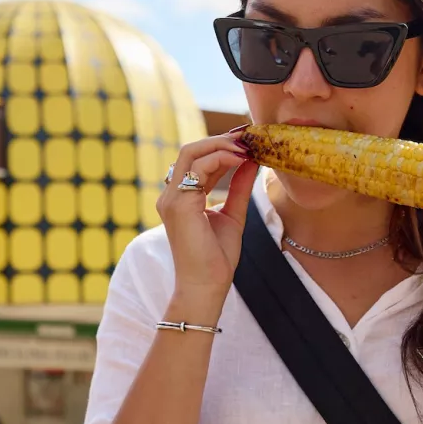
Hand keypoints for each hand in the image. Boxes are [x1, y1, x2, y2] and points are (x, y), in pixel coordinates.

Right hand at [156, 131, 259, 304]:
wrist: (207, 285)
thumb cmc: (216, 258)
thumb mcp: (233, 214)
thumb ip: (238, 187)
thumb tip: (252, 163)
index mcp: (180, 198)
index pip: (196, 161)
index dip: (221, 147)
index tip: (247, 142)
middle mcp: (170, 195)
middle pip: (190, 150)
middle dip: (220, 140)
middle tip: (249, 138)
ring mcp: (171, 198)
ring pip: (192, 153)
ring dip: (222, 145)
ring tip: (248, 148)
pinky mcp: (179, 204)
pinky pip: (199, 168)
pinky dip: (221, 158)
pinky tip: (242, 160)